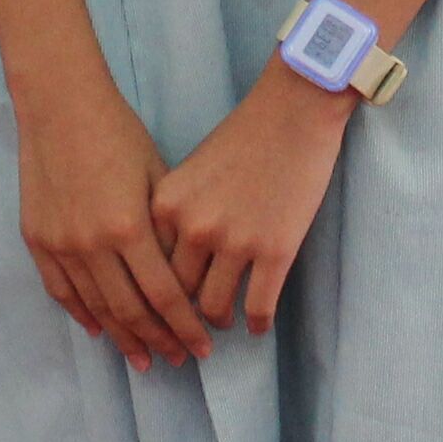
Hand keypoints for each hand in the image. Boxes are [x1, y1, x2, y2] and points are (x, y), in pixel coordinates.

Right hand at [25, 75, 212, 365]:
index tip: (204, 347)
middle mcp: (92, 245)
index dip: (185, 326)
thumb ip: (168, 230)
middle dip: (160, 341)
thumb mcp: (158, 177)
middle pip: (131, 312)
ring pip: (95, 309)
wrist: (60, 107)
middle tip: (180, 359)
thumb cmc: (119, 134)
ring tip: (145, 359)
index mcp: (129, 228)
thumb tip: (186, 277)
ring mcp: (60, 245)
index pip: (164, 296)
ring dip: (123, 338)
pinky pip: (61, 291)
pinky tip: (101, 331)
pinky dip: (82, 315)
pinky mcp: (37, 240)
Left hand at [151, 71, 354, 337]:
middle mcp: (194, 228)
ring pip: (214, 307)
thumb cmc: (244, 135)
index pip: (148, 266)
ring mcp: (235, 242)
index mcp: (166, 205)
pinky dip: (256, 322)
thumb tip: (171, 260)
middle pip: (176, 294)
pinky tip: (257, 326)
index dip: (151, 293)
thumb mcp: (190, 171)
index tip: (155, 309)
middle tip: (186, 329)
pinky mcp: (275, 251)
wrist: (295, 112)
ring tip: (224, 321)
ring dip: (218, 320)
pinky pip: (258, 305)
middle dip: (179, 317)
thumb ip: (175, 213)